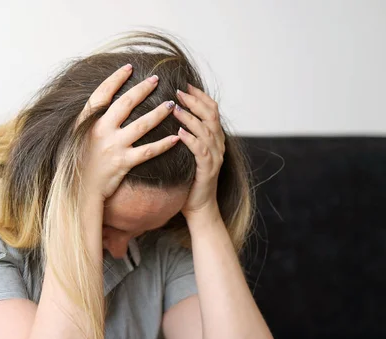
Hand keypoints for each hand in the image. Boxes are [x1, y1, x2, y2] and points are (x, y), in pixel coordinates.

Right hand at [78, 64, 178, 199]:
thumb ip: (89, 120)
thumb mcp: (76, 137)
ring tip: (172, 104)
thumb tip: (103, 103)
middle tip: (156, 79)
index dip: (116, 79)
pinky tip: (176, 137)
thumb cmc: (78, 163)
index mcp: (87, 122)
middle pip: (126, 104)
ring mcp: (114, 146)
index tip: (129, 67)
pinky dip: (164, 144)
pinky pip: (149, 150)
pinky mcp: (124, 162)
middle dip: (143, 89)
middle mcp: (101, 131)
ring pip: (142, 125)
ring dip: (159, 113)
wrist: (78, 190)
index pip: (102, 93)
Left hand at [173, 84, 224, 217]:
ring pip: (206, 130)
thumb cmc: (188, 178)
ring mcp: (215, 156)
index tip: (184, 84)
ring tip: (175, 109)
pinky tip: (179, 132)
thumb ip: (183, 133)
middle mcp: (218, 144)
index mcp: (214, 137)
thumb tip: (167, 113)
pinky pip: (201, 151)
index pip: (210, 109)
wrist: (198, 206)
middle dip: (194, 101)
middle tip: (178, 91)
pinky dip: (191, 139)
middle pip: (211, 114)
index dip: (199, 95)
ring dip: (190, 118)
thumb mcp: (186, 151)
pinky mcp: (208, 170)